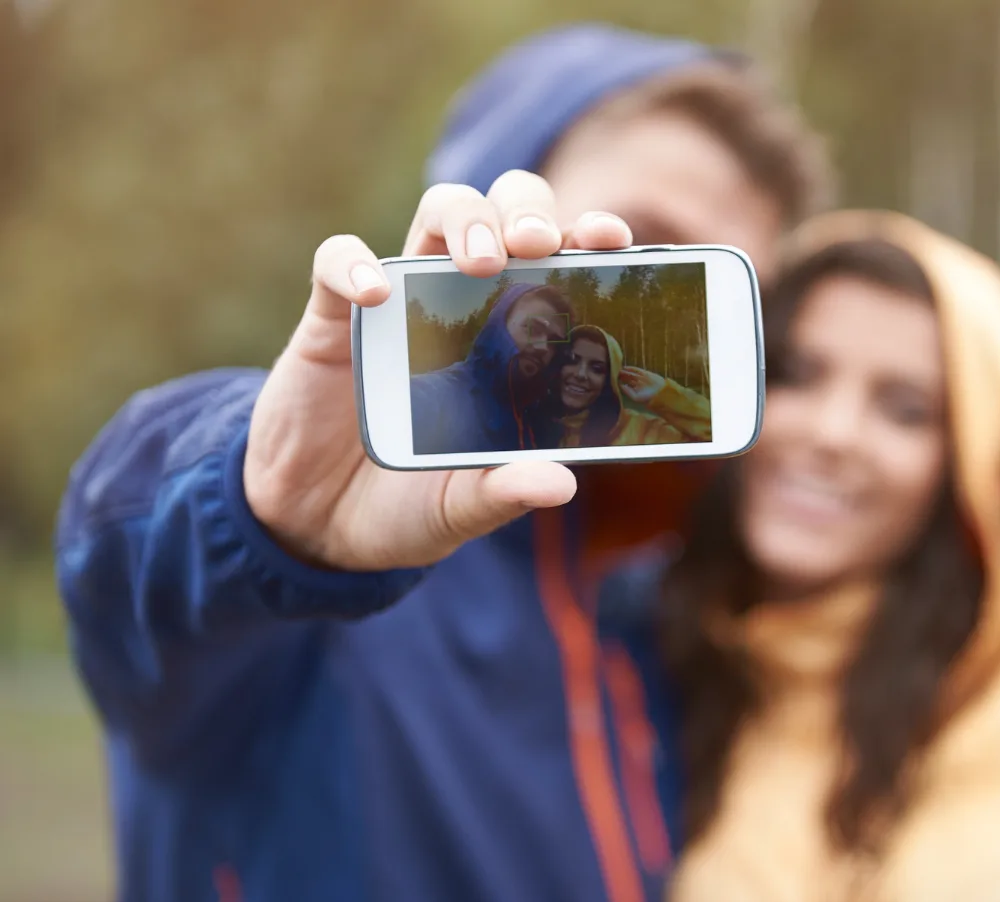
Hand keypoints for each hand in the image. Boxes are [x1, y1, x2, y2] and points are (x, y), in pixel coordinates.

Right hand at [244, 172, 632, 570]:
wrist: (319, 524)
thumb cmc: (409, 504)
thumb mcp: (462, 506)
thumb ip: (505, 492)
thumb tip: (561, 483)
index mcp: (514, 341)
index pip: (559, 263)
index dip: (585, 235)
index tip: (612, 240)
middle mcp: (464, 305)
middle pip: (503, 212)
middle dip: (526, 210)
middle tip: (537, 244)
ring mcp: (399, 304)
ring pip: (439, 212)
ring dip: (465, 218)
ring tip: (479, 260)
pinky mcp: (331, 319)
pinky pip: (337, 261)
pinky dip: (354, 263)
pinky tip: (374, 294)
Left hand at [618, 366, 665, 403]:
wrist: (660, 394)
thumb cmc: (648, 398)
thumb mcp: (635, 397)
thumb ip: (628, 392)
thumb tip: (620, 386)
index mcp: (637, 390)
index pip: (627, 385)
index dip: (621, 382)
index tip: (614, 379)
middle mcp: (639, 384)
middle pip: (628, 379)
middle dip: (622, 376)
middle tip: (615, 373)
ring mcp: (642, 378)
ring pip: (632, 374)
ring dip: (625, 372)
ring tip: (618, 370)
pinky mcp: (646, 374)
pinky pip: (637, 370)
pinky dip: (631, 368)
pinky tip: (625, 367)